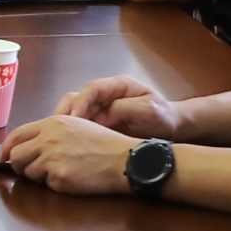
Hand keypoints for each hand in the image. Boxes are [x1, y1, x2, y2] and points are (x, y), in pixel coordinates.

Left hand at [7, 114, 153, 193]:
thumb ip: (52, 132)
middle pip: (17, 156)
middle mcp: (49, 138)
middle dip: (20, 166)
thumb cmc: (105, 144)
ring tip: (62, 171)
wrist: (123, 160)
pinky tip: (72, 178)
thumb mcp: (77, 126)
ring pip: (29, 172)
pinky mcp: (59, 177)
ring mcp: (52, 158)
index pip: (17, 135)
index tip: (4, 156)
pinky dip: (55, 185)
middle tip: (32, 170)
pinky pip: (46, 184)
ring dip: (40, 176)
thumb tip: (30, 144)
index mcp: (53, 123)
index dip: (7, 148)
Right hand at [49, 74, 179, 135]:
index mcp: (118, 85)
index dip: (81, 102)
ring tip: (61, 138)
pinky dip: (73, 133)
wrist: (170, 127)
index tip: (75, 117)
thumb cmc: (162, 116)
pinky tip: (69, 144)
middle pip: (77, 98)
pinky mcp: (98, 123)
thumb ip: (124, 109)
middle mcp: (105, 95)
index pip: (92, 88)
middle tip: (60, 130)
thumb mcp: (148, 109)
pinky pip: (81, 126)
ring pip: (74, 111)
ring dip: (66, 124)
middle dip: (66, 113)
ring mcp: (100, 109)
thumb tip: (100, 118)